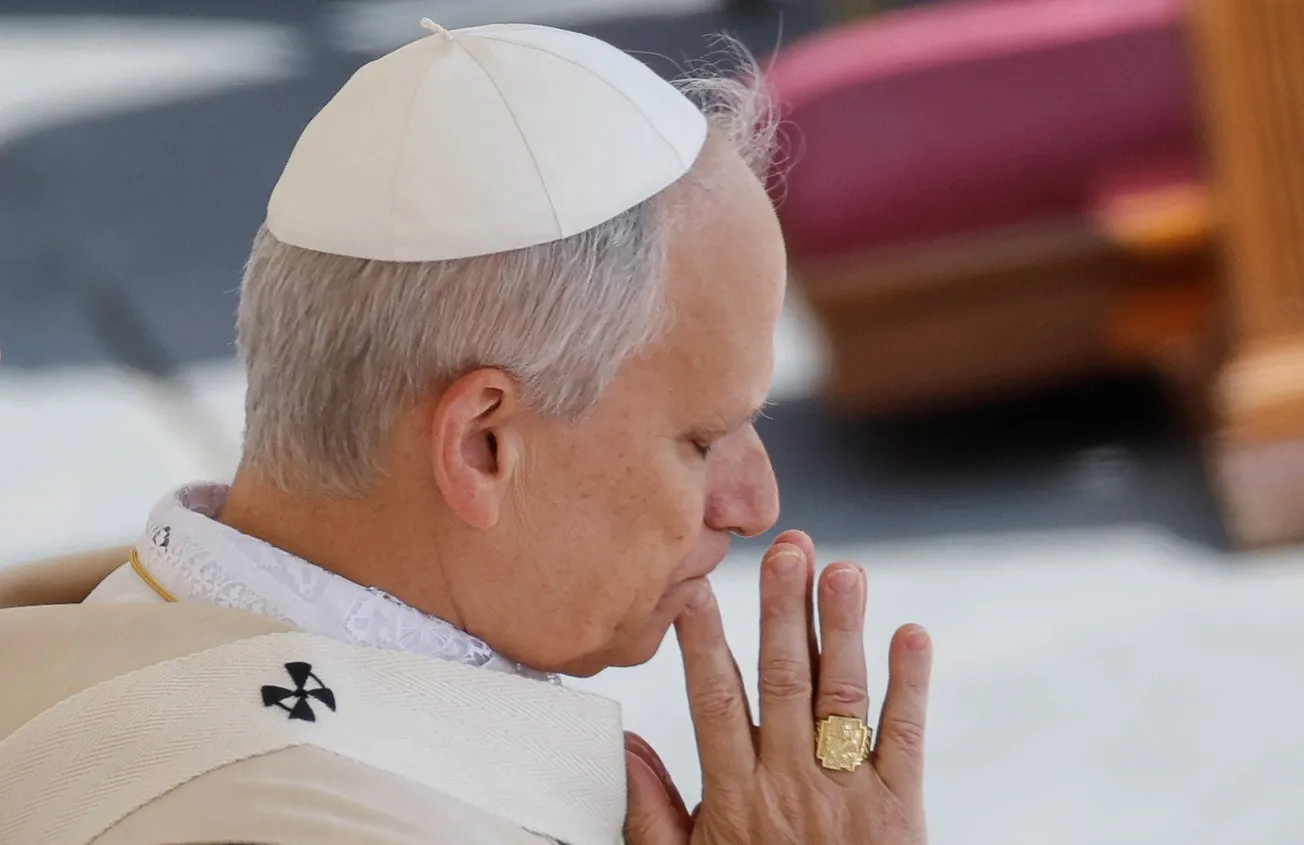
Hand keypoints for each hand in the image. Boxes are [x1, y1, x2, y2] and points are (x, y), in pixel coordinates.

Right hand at [625, 530, 931, 844]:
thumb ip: (655, 811)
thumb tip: (629, 744)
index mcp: (737, 797)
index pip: (714, 700)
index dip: (705, 640)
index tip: (697, 587)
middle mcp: (791, 786)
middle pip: (785, 682)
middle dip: (783, 611)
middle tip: (785, 550)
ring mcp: (848, 795)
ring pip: (843, 698)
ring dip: (844, 629)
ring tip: (844, 570)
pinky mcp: (901, 810)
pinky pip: (906, 739)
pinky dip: (911, 685)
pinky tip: (912, 635)